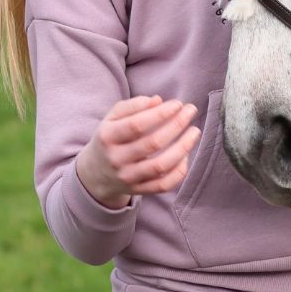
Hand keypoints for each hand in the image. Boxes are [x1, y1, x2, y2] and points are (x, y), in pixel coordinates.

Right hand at [76, 95, 200, 208]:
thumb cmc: (111, 137)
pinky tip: (185, 156)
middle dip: (176, 125)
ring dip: (183, 147)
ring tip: (195, 131)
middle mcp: (116, 159)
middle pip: (152, 144)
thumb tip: (158, 101)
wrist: (95, 173)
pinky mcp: (138, 191)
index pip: (136, 125)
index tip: (178, 103)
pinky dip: (179, 171)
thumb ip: (133, 106)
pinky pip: (163, 185)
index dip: (160, 113)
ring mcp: (127, 177)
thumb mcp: (113, 118)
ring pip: (160, 166)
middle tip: (191, 110)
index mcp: (107, 137)